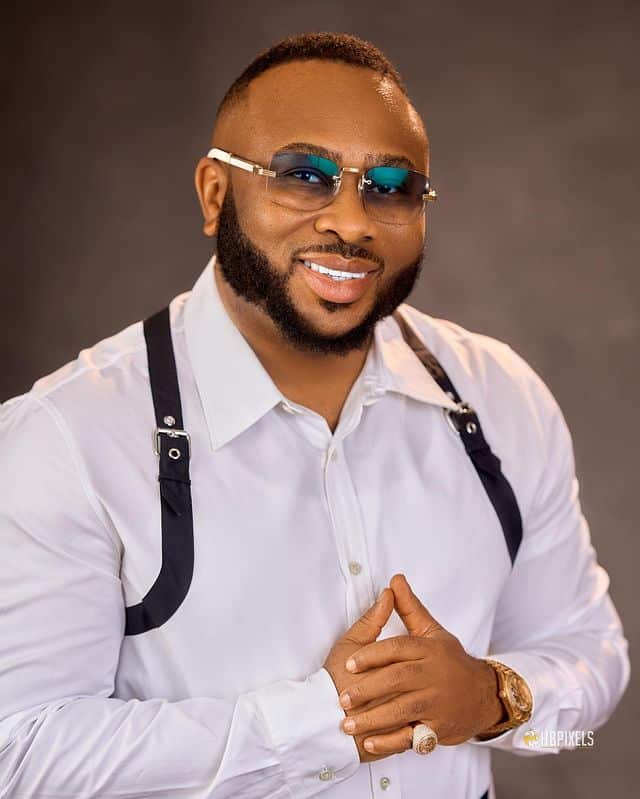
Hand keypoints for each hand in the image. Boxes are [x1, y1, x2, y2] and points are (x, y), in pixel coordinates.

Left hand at [335, 574, 503, 755]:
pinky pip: (412, 737)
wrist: (484, 696)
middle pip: (397, 678)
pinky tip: (370, 743)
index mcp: (428, 649)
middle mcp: (433, 675)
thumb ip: (409, 608)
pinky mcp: (439, 728)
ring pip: (402, 709)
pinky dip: (391, 742)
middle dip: (368, 689)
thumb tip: (394, 580)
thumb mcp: (431, 632)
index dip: (371, 655)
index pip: (397, 648)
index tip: (349, 664)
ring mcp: (437, 703)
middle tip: (343, 698)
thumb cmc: (451, 661)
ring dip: (373, 719)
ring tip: (347, 724)